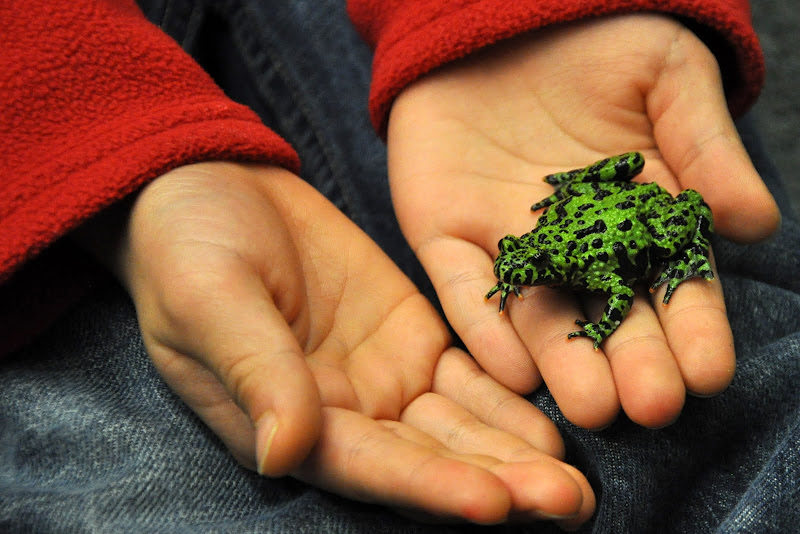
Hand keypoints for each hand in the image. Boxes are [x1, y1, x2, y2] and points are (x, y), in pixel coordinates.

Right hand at [79, 162, 593, 525]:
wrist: (214, 188)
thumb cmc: (187, 248)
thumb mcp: (210, 300)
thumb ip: (255, 371)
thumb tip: (284, 453)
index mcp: (287, 420)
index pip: (367, 467)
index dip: (428, 487)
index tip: (491, 503)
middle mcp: (344, 412)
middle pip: (427, 459)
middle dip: (494, 482)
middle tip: (567, 503)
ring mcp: (382, 374)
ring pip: (457, 424)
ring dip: (513, 451)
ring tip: (574, 479)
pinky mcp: (411, 333)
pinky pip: (466, 373)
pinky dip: (507, 396)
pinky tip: (551, 417)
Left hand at [386, 14, 779, 428]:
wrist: (502, 17)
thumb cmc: (594, 42)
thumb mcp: (666, 77)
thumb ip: (706, 146)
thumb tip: (753, 222)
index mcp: (634, 219)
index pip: (670, 284)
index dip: (691, 327)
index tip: (708, 370)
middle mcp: (573, 248)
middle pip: (607, 316)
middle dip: (632, 362)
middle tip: (652, 407)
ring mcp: (509, 245)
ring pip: (539, 316)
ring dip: (563, 364)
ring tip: (592, 406)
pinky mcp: (446, 236)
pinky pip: (465, 287)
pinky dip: (484, 326)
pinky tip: (510, 366)